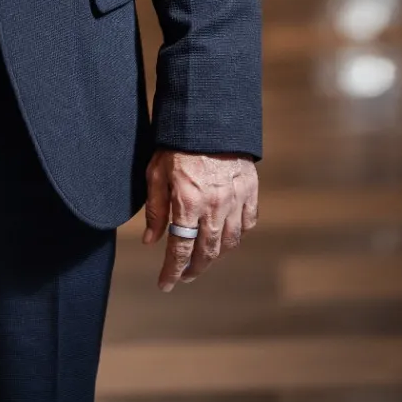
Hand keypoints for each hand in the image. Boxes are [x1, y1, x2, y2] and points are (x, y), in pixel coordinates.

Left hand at [143, 149, 257, 292]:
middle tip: (184, 276)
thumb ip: (155, 209)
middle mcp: (214, 207)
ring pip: (229, 242)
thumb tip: (151, 240)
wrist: (209, 117)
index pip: (180, 249)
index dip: (172, 271)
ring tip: (203, 259)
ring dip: (215, 256)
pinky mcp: (250, 191)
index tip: (165, 284)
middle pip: (207, 252)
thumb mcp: (155, 172)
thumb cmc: (176, 143)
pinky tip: (226, 238)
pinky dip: (237, 236)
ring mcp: (236, 200)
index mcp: (187, 203)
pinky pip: (247, 224)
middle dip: (194, 269)